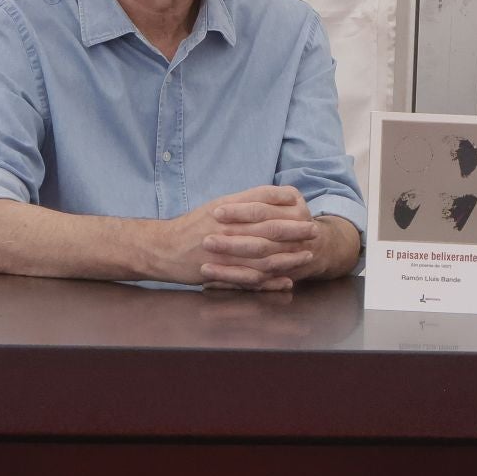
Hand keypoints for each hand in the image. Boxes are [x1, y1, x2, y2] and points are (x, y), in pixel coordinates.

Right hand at [155, 186, 314, 289]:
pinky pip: (250, 277)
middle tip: (314, 231)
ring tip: (307, 255)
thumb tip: (277, 196)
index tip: (304, 206)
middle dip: (295, 229)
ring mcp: (224, 250)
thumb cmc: (192, 226)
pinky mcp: (220, 270)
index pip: (263, 200)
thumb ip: (246, 201)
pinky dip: (270, 280)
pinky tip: (286, 280)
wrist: (162, 248)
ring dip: (289, 255)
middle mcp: (227, 226)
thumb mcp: (217, 206)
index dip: (287, 203)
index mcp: (227, 208)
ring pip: (264, 253)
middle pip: (269, 226)